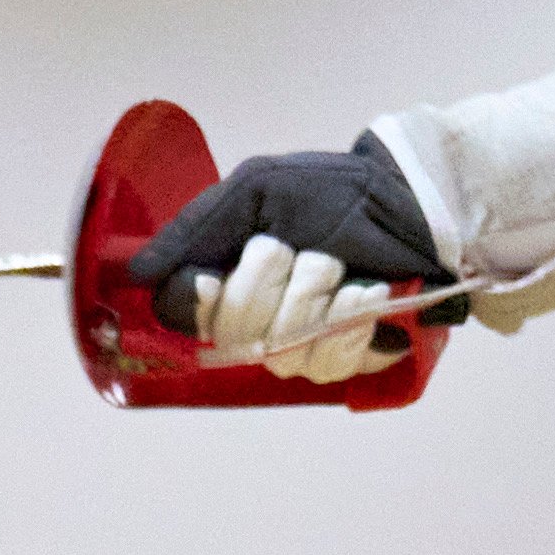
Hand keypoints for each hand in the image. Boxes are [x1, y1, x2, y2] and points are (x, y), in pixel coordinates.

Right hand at [133, 134, 443, 380]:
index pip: (181, 311)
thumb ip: (195, 228)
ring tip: (344, 266)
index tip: (219, 276)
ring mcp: (297, 343)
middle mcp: (254, 315)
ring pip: (282, 351)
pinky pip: (326, 365)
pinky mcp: (343, 360)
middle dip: (273, 282)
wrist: (418, 207)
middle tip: (304, 249)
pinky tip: (369, 293)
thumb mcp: (258, 189)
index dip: (203, 299)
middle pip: (233, 334)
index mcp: (224, 271)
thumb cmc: (339, 193)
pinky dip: (350, 322)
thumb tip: (136, 273)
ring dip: (318, 296)